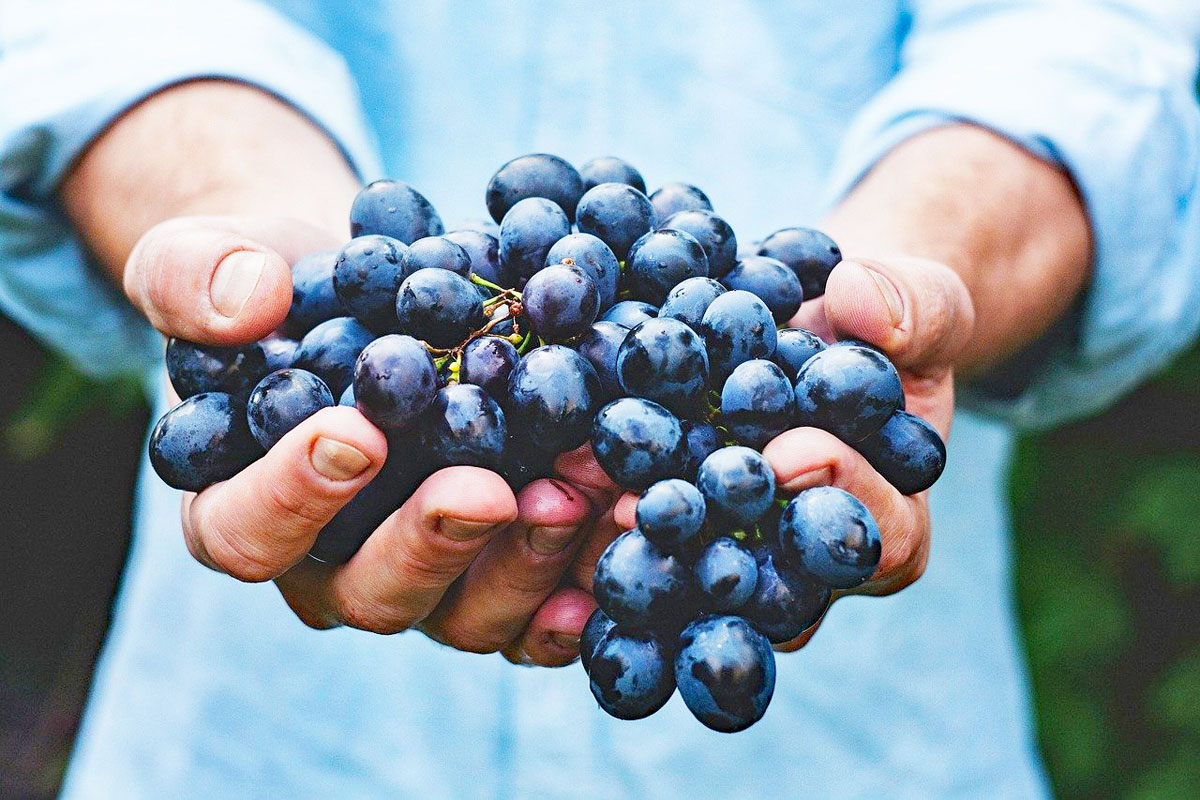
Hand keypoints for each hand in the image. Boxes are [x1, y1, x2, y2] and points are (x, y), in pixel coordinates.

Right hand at [126, 214, 599, 664]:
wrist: (373, 297)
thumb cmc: (279, 288)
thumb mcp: (210, 260)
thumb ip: (196, 276)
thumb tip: (247, 300)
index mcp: (243, 511)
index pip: (246, 533)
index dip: (292, 497)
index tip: (355, 433)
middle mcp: (333, 569)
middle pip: (372, 592)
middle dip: (433, 542)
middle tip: (486, 489)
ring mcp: (427, 581)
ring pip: (470, 612)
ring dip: (531, 560)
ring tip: (584, 490)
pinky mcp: (501, 574)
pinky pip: (544, 610)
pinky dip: (589, 582)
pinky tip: (631, 532)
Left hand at [590, 255, 974, 648]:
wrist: (816, 330)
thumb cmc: (882, 326)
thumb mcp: (921, 303)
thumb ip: (914, 307)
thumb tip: (862, 302)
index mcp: (889, 524)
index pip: (881, 538)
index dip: (842, 497)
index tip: (792, 451)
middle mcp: (806, 565)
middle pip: (772, 584)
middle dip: (716, 542)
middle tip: (658, 505)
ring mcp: (735, 556)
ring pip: (693, 577)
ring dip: (638, 544)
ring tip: (588, 494)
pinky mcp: (673, 531)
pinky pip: (638, 540)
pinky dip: (596, 512)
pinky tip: (549, 480)